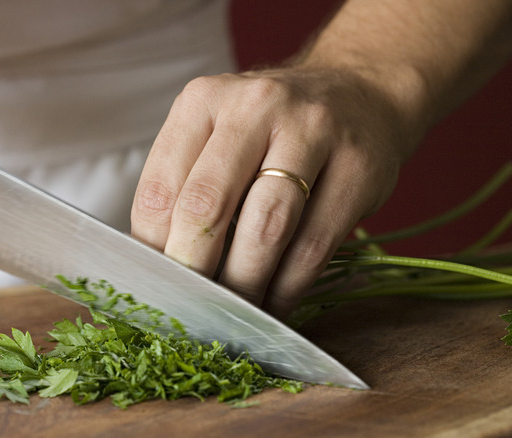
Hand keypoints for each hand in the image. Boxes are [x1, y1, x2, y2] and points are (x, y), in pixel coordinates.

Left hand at [131, 67, 419, 318]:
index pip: (159, 189)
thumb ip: (185, 186)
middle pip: (207, 206)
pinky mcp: (358, 168)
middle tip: (191, 311)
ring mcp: (313, 132)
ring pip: (265, 230)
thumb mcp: (218, 134)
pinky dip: (287, 288)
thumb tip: (160, 267)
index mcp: (203, 100)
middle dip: (194, 272)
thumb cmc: (271, 128)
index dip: (153, 251)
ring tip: (233, 315)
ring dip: (244, 286)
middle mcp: (255, 107)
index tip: (159, 287)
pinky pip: (313, 246)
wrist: (358, 93)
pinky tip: (274, 304)